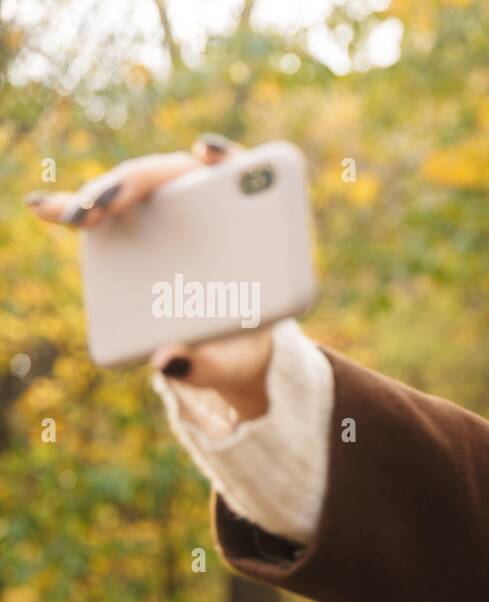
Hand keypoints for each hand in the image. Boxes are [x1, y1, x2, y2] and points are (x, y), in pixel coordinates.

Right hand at [26, 134, 273, 420]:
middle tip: (105, 207)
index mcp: (250, 227)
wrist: (227, 354)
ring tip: (74, 216)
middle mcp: (209, 207)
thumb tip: (167, 362)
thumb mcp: (230, 363)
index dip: (226, 157)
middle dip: (138, 182)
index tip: (206, 154)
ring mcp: (171, 213)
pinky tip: (43, 208)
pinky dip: (73, 207)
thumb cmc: (237, 349)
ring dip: (101, 193)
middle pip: (175, 175)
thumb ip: (207, 366)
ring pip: (136, 187)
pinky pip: (104, 212)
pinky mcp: (139, 228)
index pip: (242, 175)